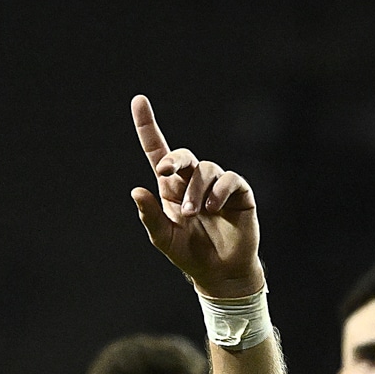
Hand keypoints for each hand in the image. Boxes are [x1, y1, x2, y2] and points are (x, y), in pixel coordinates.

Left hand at [129, 95, 263, 299]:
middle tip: (165, 171)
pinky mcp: (238, 192)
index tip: (138, 100)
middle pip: (182, 155)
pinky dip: (219, 192)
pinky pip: (229, 179)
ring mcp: (216, 185)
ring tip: (195, 214)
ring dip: (196, 190)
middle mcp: (192, 181)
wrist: (220, 273)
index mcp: (170, 188)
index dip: (147, 126)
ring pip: (205, 169)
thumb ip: (149, 216)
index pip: (157, 151)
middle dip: (174, 158)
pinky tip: (214, 209)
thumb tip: (136, 191)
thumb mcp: (163, 237)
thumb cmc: (189, 253)